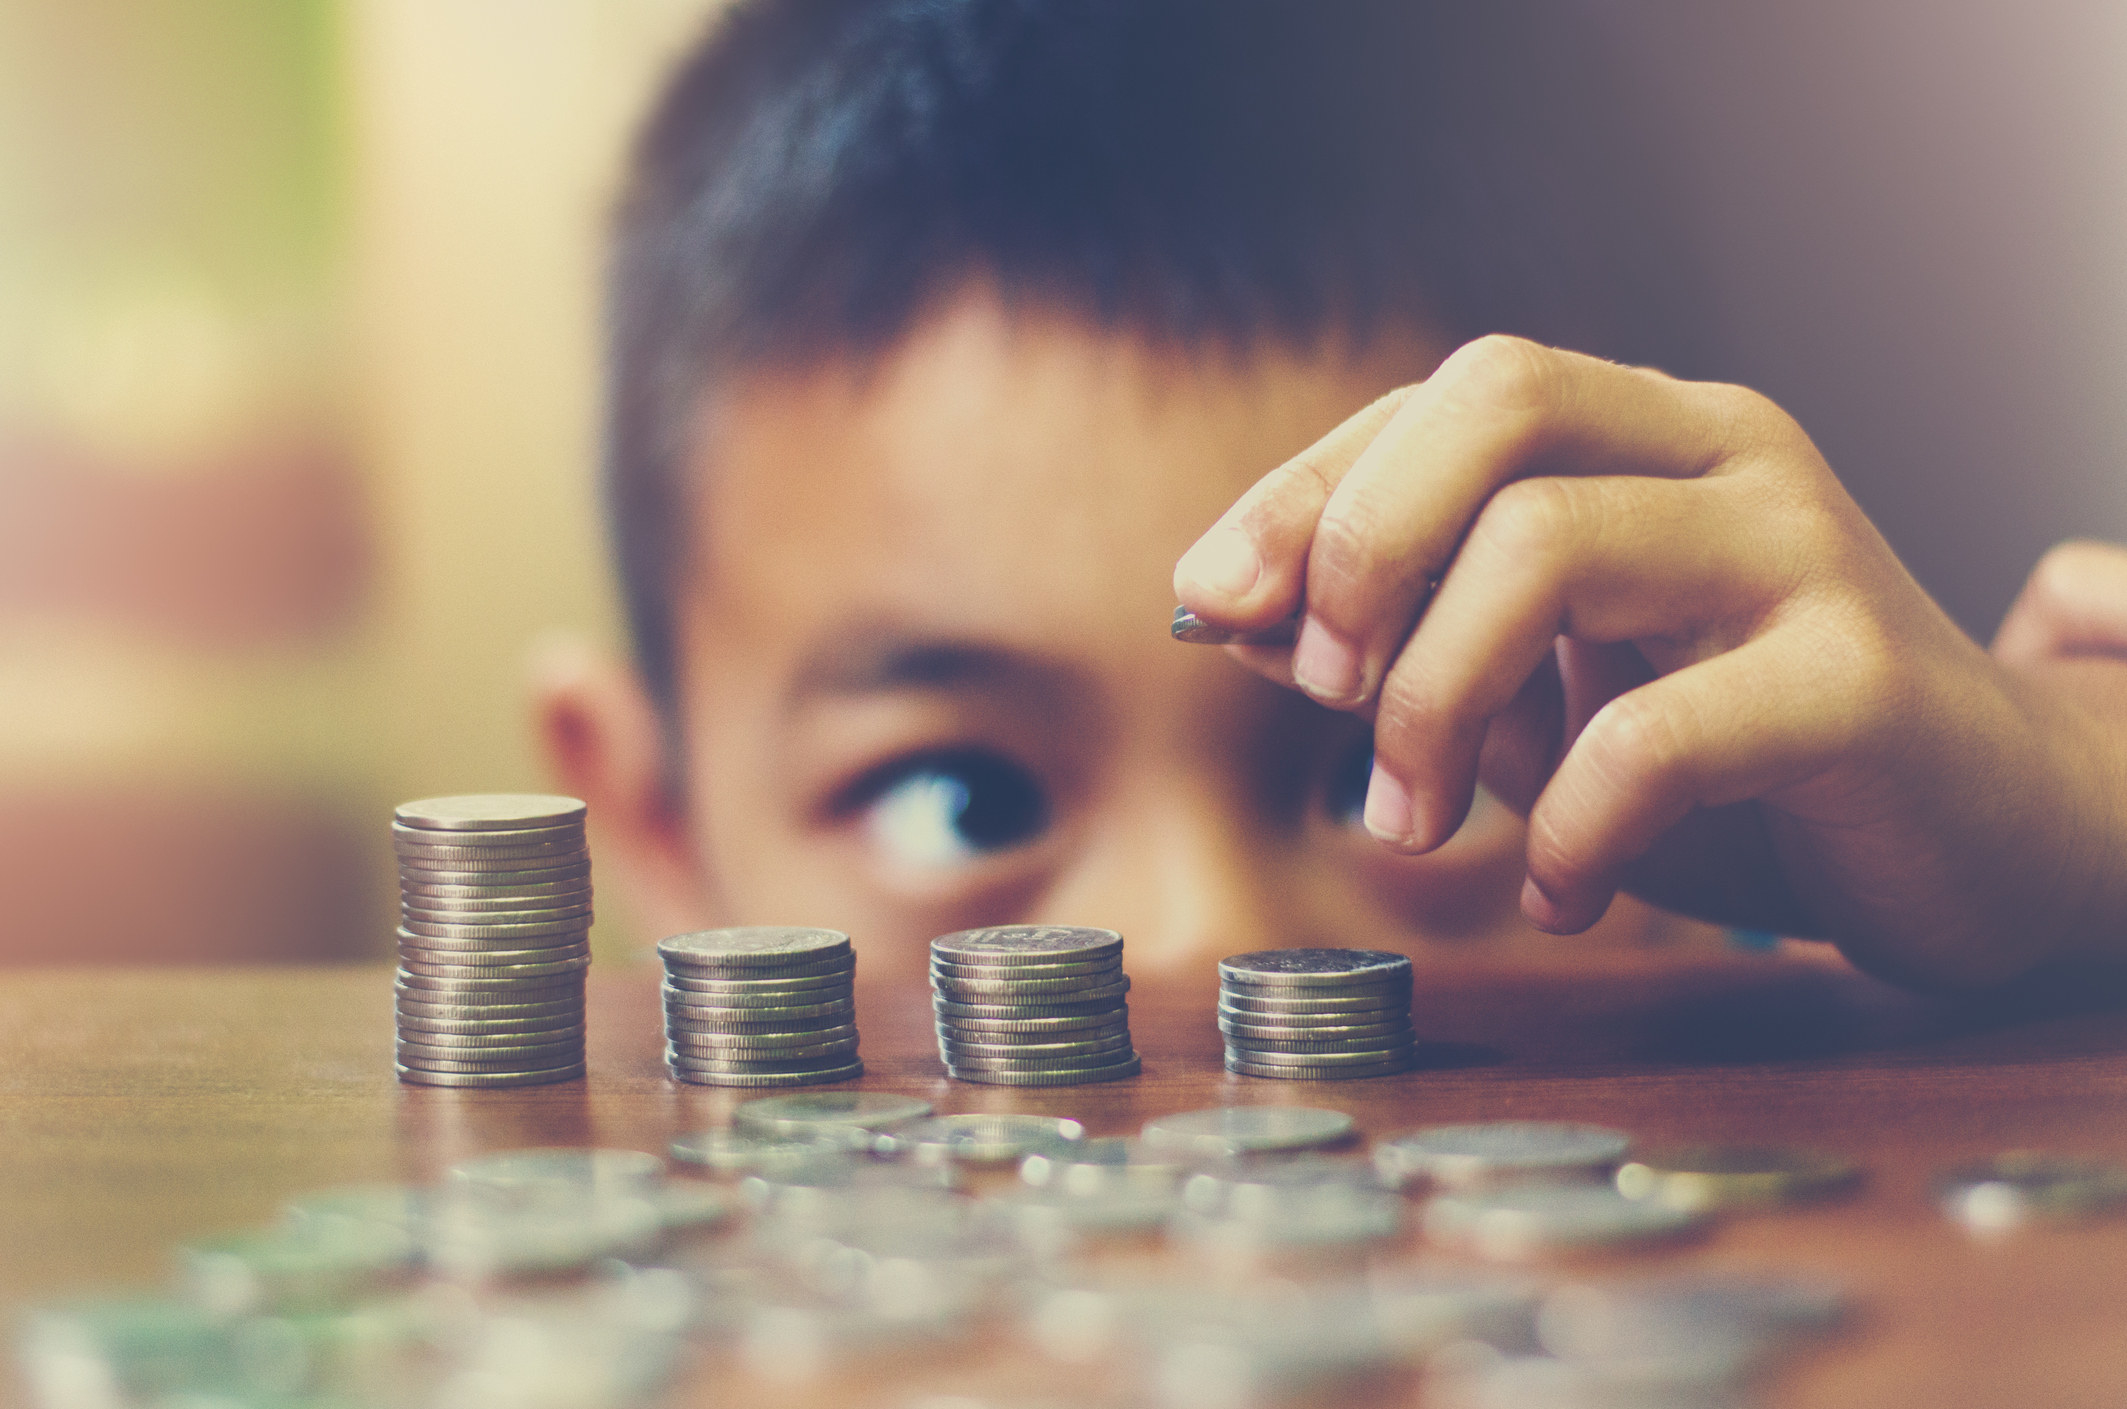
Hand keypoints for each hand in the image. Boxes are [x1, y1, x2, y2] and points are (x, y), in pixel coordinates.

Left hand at [1174, 336, 2126, 987]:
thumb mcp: (1544, 691)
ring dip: (1433, 701)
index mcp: (1647, 433)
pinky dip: (1567, 826)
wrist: (1987, 832)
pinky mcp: (1862, 680)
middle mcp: (1726, 454)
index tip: (1211, 600)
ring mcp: (1803, 552)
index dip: (1309, 489)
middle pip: (1498, 402)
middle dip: (1364, 547)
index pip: (1448, 394)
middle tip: (1329, 700)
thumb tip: (1231, 614)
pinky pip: (1659, 732)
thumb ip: (1402, 639)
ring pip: (1552, 545)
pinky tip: (1560, 891)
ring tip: (1413, 823)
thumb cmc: (1739, 757)